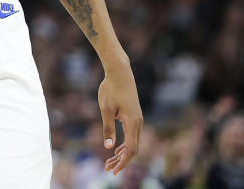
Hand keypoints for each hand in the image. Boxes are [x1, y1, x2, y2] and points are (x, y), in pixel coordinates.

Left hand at [98, 59, 142, 174]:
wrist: (120, 72)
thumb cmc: (111, 89)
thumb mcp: (105, 108)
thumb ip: (107, 128)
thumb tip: (108, 147)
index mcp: (133, 123)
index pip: (131, 149)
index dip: (122, 162)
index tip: (112, 170)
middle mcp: (138, 123)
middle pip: (133, 149)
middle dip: (121, 161)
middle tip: (107, 169)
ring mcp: (137, 119)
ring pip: (133, 143)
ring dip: (122, 154)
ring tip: (109, 162)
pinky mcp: (134, 116)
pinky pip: (132, 136)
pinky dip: (124, 145)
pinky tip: (116, 149)